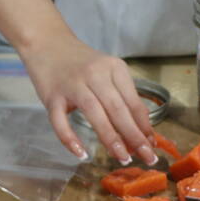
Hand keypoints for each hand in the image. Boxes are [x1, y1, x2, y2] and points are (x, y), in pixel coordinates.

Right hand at [22, 31, 156, 165]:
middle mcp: (95, 74)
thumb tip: (140, 132)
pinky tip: (81, 154)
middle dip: (134, 136)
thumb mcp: (107, 72)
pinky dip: (70, 138)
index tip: (152, 146)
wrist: (47, 43)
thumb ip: (121, 97)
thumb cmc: (81, 63)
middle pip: (118, 109)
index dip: (144, 126)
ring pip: (95, 113)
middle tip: (147, 157)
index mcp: (114, 68)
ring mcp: (72, 85)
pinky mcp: (51, 96)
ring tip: (122, 157)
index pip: (133, 102)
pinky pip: (60, 121)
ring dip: (111, 138)